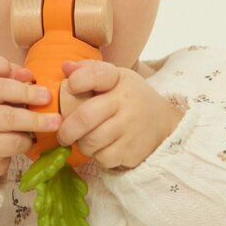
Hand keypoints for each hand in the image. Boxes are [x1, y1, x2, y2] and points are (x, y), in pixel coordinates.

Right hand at [0, 52, 61, 200]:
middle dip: (26, 92)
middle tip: (47, 97)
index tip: (27, 75)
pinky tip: (31, 140)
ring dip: (35, 120)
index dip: (0, 64)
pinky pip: (11, 142)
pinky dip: (26, 141)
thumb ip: (9, 82)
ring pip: (7, 118)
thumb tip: (29, 77)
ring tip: (54, 121)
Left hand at [56, 60, 183, 168]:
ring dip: (82, 144)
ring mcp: (131, 129)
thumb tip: (65, 67)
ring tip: (87, 139)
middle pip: (85, 118)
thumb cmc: (129, 97)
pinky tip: (103, 148)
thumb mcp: (114, 77)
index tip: (71, 87)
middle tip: (63, 134)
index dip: (76, 81)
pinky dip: (98, 156)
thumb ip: (88, 70)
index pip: (94, 75)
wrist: (163, 121)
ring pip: (91, 142)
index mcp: (119, 81)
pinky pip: (103, 158)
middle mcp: (126, 103)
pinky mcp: (133, 151)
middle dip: (67, 129)